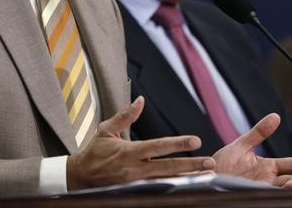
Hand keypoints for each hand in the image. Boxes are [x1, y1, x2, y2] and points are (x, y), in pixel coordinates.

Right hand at [66, 96, 215, 189]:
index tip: (195, 141)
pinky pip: (159, 189)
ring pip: (168, 181)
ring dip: (188, 179)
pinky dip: (175, 187)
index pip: (158, 147)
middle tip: (210, 163)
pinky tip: (189, 185)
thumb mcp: (107, 130)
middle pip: (168, 167)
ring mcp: (136, 183)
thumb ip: (126, 115)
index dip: (178, 143)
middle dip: (191, 165)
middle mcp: (135, 169)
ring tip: (207, 176)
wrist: (81, 177)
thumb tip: (140, 100)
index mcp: (129, 151)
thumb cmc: (95, 152)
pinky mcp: (136, 191)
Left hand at [213, 113, 291, 187]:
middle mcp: (268, 179)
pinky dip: (280, 190)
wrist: (205, 175)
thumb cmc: (223, 163)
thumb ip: (259, 132)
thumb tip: (276, 116)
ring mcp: (261, 187)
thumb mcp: (242, 145)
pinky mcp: (252, 193)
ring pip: (284, 188)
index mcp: (268, 167)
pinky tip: (286, 185)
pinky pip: (269, 193)